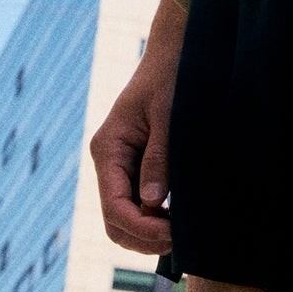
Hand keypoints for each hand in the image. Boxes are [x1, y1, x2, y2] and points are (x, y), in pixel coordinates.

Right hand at [90, 0, 186, 254]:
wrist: (176, 52)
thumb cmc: (172, 77)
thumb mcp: (168, 116)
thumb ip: (159, 158)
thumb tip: (152, 204)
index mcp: (108, 148)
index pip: (115, 208)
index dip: (142, 229)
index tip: (174, 235)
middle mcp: (109, 160)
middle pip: (114, 222)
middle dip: (144, 237)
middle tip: (183, 239)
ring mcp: (121, 165)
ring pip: (125, 217)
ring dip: (149, 232)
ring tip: (184, 231)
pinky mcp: (137, 165)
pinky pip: (138, 203)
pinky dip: (155, 218)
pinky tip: (179, 216)